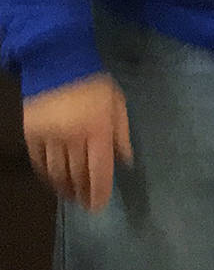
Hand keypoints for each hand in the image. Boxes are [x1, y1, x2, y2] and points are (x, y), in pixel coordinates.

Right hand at [22, 73, 131, 211]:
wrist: (59, 63)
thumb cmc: (95, 84)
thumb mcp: (119, 104)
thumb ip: (122, 134)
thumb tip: (125, 161)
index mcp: (98, 130)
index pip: (100, 170)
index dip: (99, 192)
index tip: (98, 206)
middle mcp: (74, 138)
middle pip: (77, 174)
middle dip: (82, 193)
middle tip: (86, 205)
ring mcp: (50, 137)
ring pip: (57, 171)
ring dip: (64, 188)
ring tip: (71, 197)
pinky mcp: (32, 133)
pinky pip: (39, 160)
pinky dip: (46, 174)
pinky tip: (53, 181)